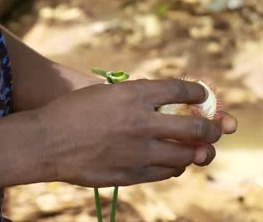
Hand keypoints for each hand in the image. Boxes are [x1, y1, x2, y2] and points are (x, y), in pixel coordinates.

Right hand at [37, 79, 236, 186]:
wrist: (46, 142)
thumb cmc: (72, 111)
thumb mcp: (106, 93)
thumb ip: (137, 98)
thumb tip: (163, 104)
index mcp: (135, 95)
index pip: (182, 89)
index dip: (199, 92)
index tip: (203, 95)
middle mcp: (142, 122)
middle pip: (195, 126)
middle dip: (212, 127)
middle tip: (216, 128)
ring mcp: (138, 151)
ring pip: (185, 155)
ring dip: (197, 151)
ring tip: (198, 149)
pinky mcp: (131, 173)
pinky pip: (165, 173)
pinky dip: (175, 167)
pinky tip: (174, 163)